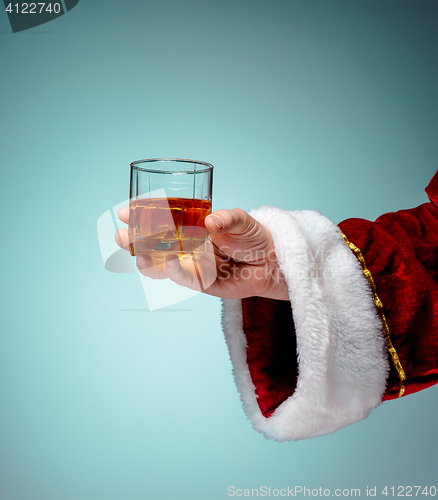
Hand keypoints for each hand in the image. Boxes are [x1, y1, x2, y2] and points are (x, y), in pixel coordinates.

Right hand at [115, 207, 288, 299]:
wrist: (269, 262)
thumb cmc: (253, 236)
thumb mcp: (242, 221)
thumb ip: (229, 219)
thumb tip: (212, 221)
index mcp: (190, 225)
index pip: (161, 219)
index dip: (143, 215)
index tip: (127, 210)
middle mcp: (186, 244)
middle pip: (154, 243)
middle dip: (135, 240)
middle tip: (122, 234)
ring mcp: (191, 264)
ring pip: (162, 264)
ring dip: (148, 260)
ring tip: (139, 254)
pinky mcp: (200, 282)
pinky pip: (184, 278)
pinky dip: (176, 272)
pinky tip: (172, 263)